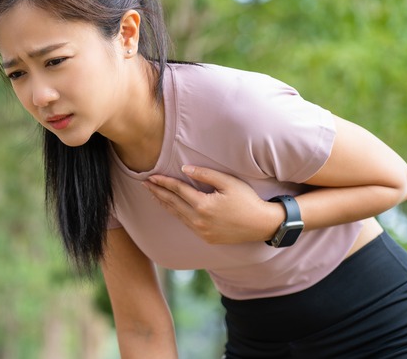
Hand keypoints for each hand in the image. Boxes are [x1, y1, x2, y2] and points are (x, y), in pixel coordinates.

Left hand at [143, 165, 283, 244]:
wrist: (261, 225)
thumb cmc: (247, 200)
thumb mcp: (228, 182)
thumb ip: (205, 175)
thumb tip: (185, 169)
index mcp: (203, 205)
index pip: (177, 190)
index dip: (163, 182)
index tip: (151, 176)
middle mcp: (198, 220)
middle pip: (172, 203)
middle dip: (157, 192)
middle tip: (144, 184)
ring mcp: (201, 231)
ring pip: (177, 215)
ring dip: (164, 203)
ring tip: (153, 194)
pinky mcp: (206, 237)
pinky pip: (185, 223)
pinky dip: (175, 214)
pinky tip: (171, 208)